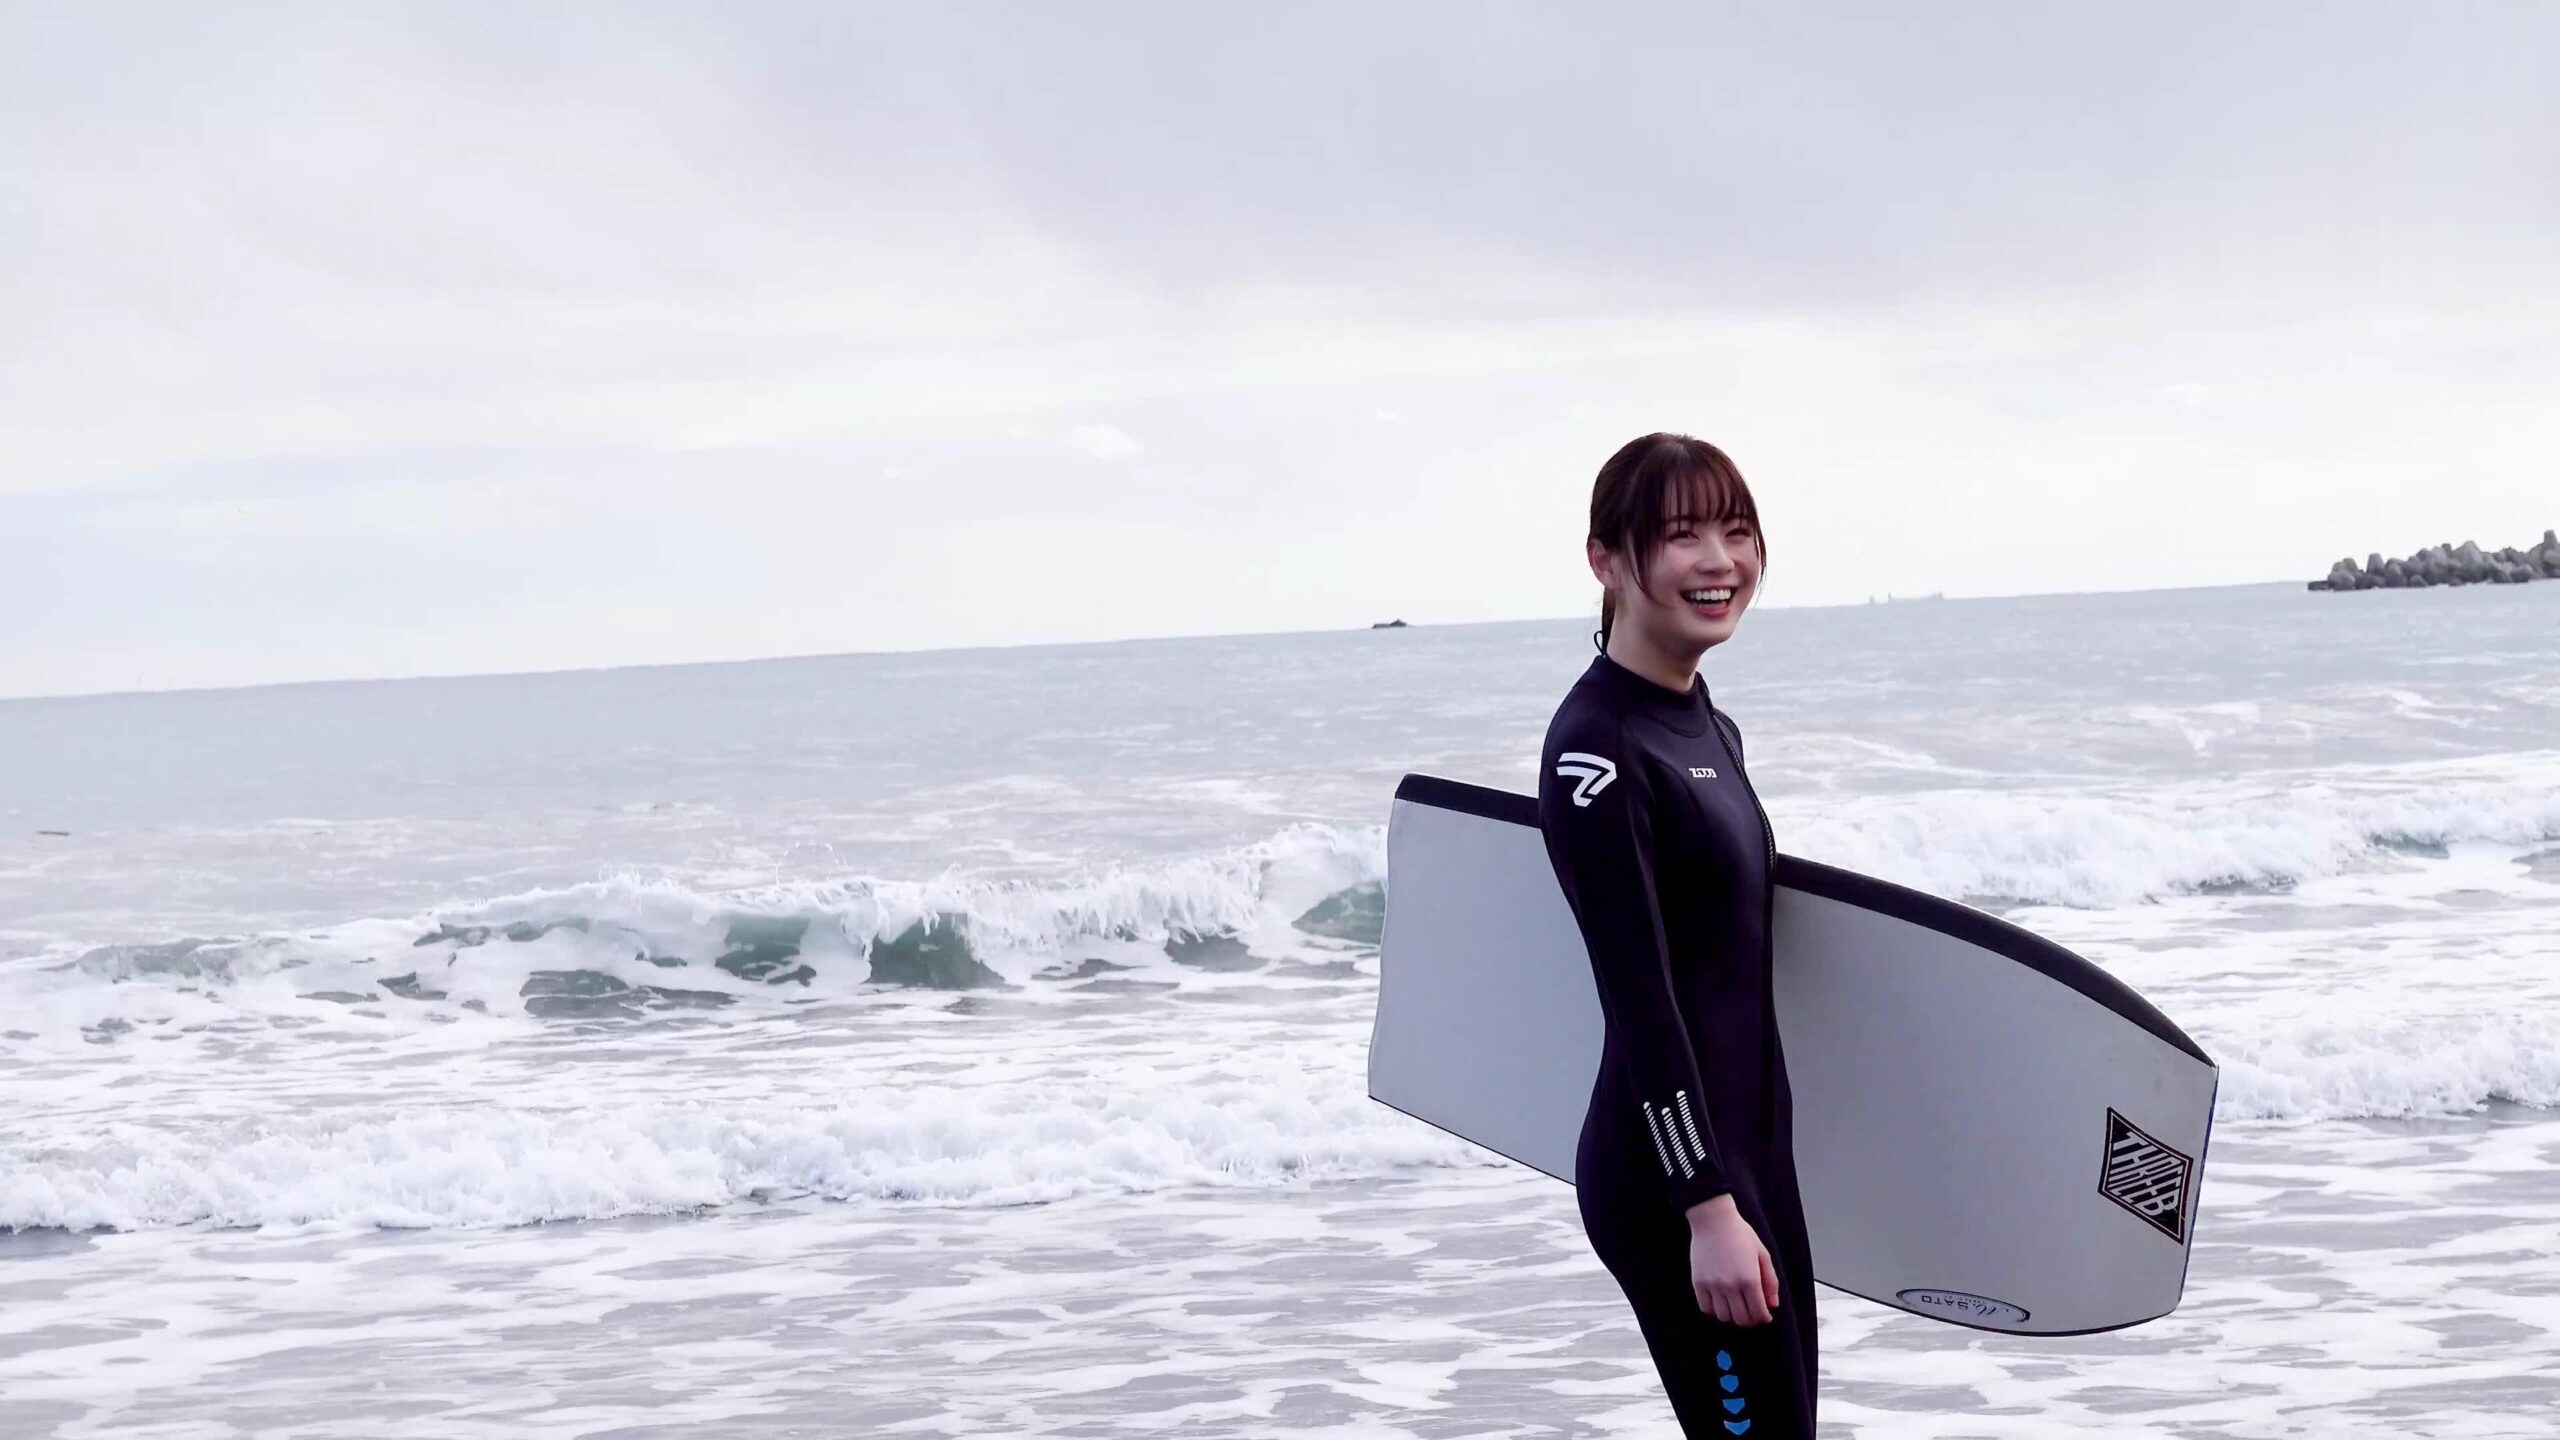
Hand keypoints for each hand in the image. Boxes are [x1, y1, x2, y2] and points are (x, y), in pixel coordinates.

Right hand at [1683, 1193, 1780, 1325]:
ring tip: (1735, 1306)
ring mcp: (1713, 1285)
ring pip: (1723, 1316)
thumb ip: (1770, 1281)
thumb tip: (1772, 1304)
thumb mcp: (1762, 1254)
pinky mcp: (1698, 1283)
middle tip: (1751, 1313)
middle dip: (1750, 1319)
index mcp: (1750, 1279)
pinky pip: (1706, 1308)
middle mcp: (1731, 1286)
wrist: (1713, 1219)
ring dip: (1732, 1315)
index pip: (1758, 1312)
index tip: (1764, 1316)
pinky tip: (1720, 1301)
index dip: (1764, 1318)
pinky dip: (1714, 1310)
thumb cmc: (1740, 1233)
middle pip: (1741, 1319)